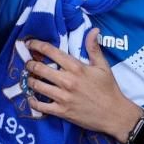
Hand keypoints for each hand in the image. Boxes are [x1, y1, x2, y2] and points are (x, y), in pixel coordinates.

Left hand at [24, 29, 139, 138]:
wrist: (115, 114)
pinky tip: (31, 98)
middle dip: (30, 64)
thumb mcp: (103, 66)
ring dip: (30, 80)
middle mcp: (67, 81)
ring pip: (37, 85)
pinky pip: (41, 106)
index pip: (50, 51)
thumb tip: (93, 29)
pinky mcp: (62, 112)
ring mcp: (63, 97)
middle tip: (28, 63)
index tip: (29, 43)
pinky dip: (33, 101)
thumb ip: (93, 47)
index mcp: (76, 67)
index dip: (36, 45)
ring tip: (29, 78)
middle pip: (39, 68)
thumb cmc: (109, 89)